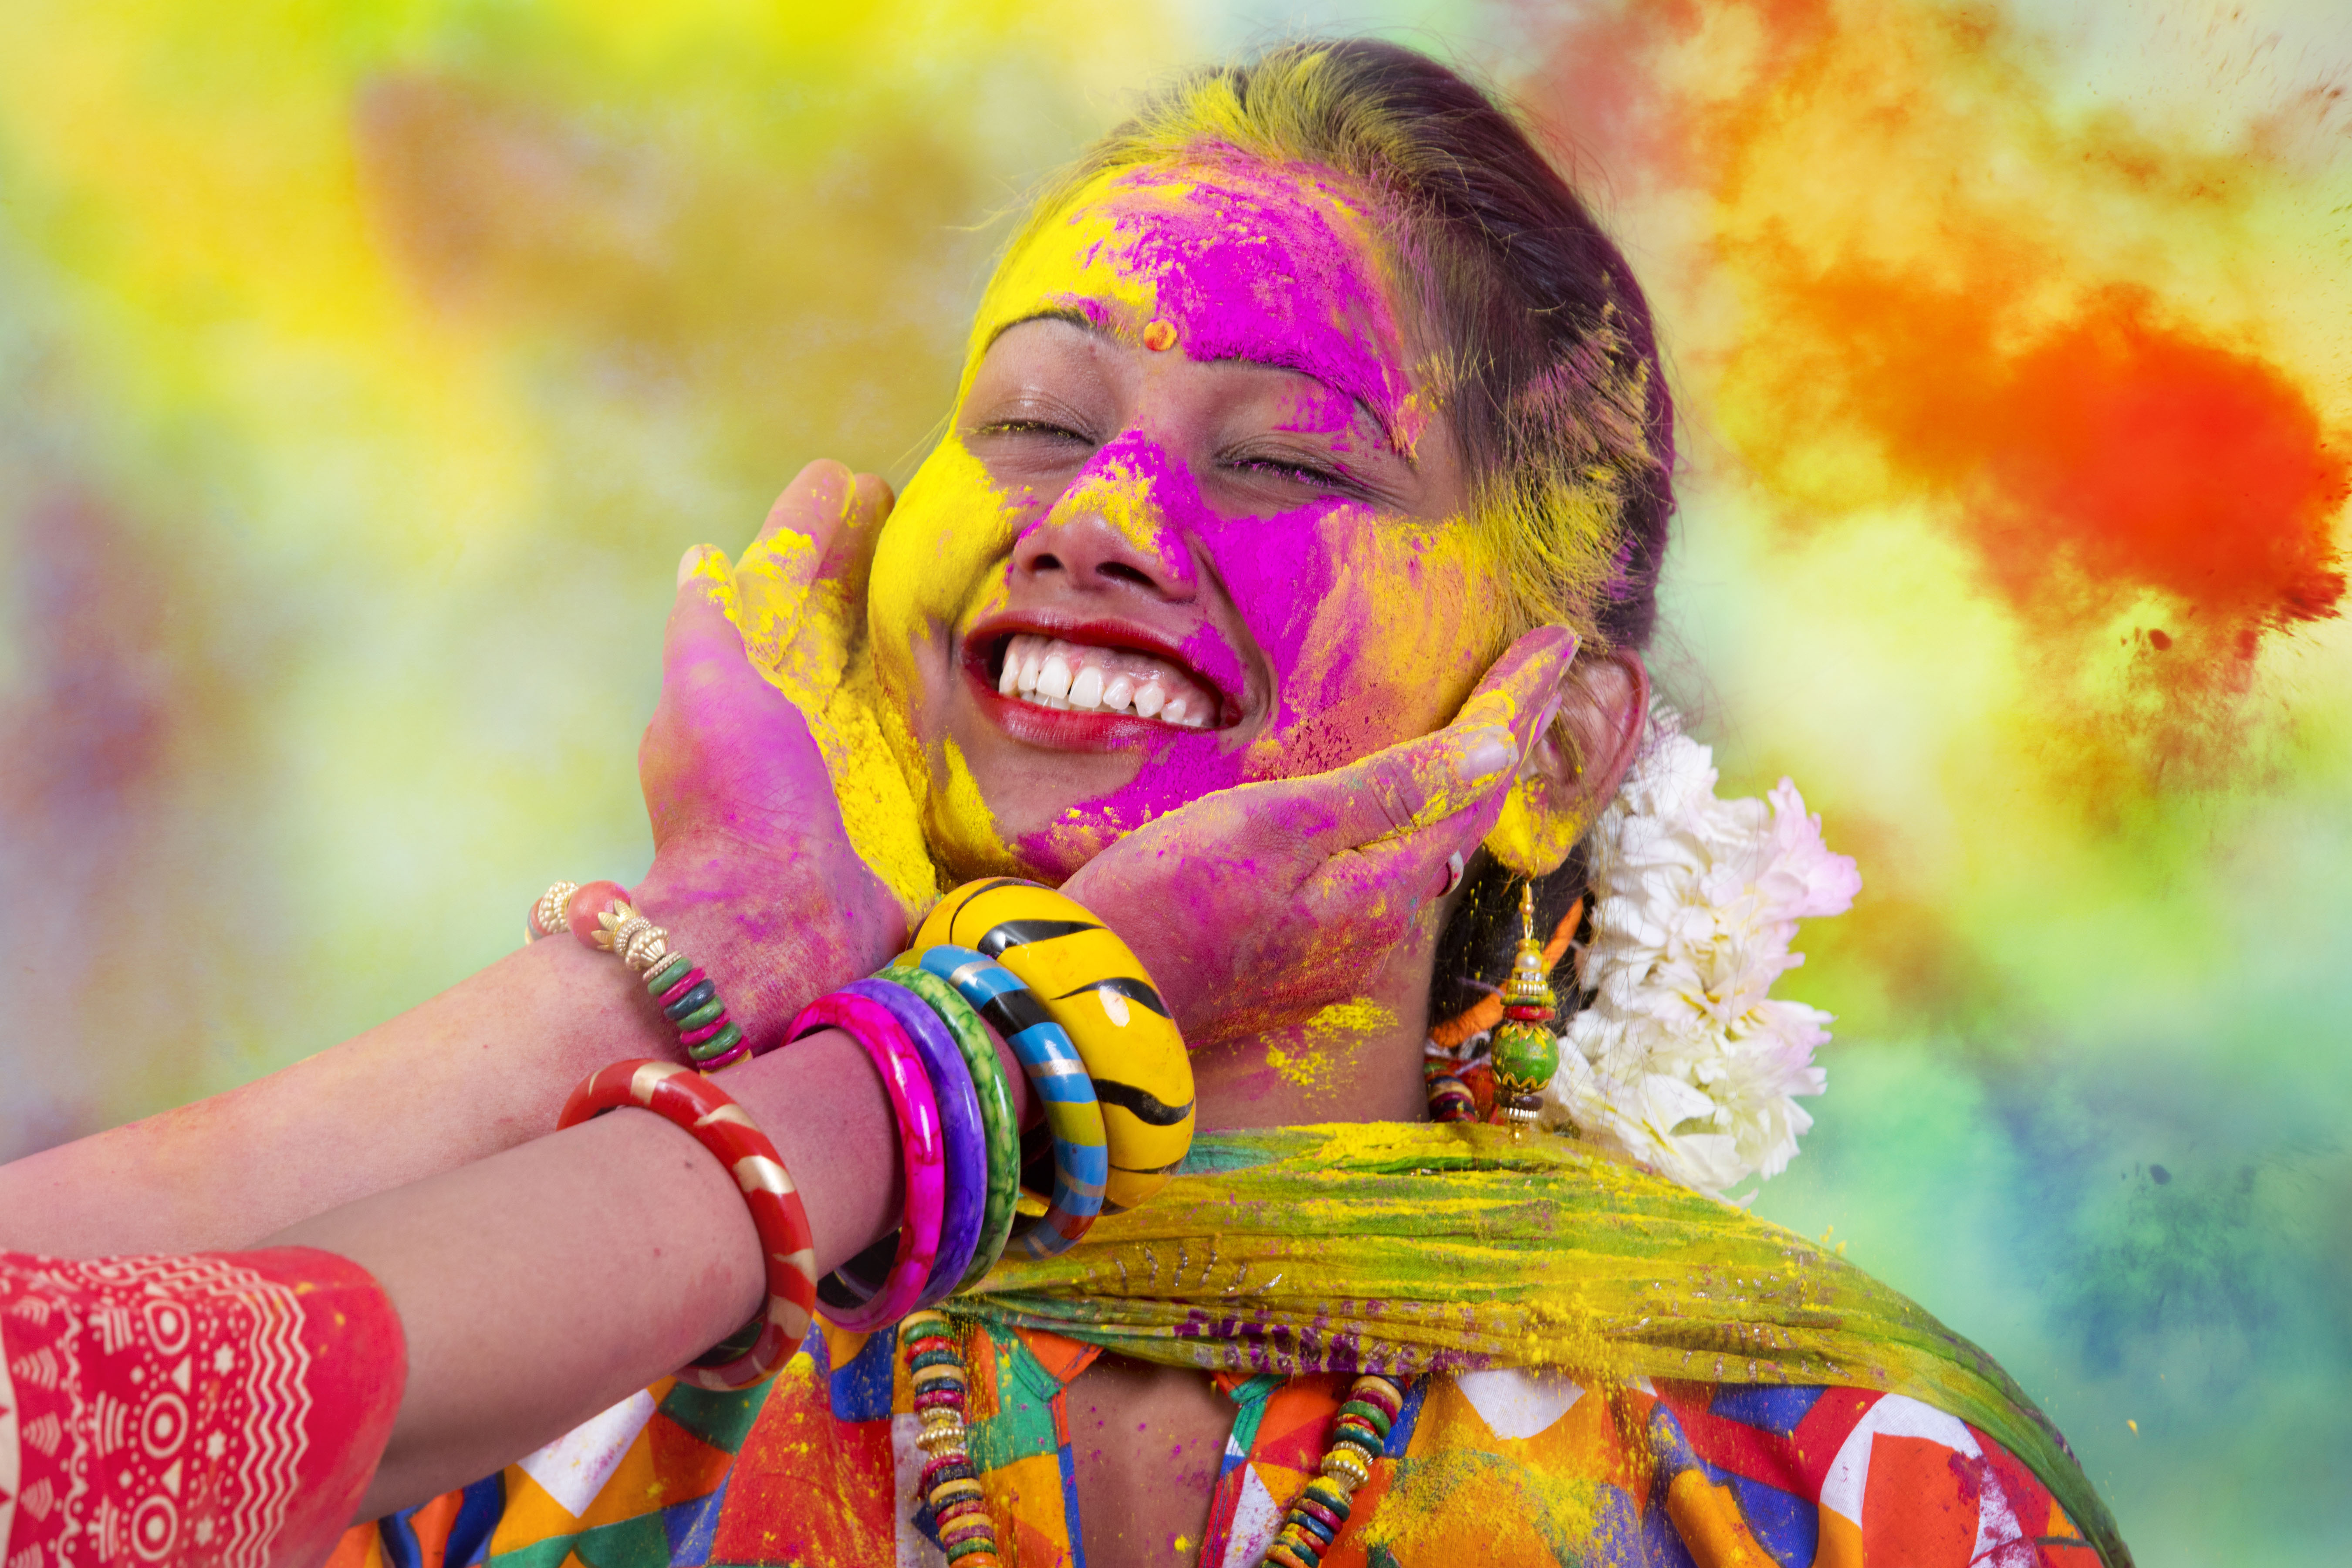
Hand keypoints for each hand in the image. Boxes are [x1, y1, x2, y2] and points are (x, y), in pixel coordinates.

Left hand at [701, 459, 938, 923]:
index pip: (791, 581)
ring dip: (926, 610)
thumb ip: (706, 628)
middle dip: (875, 553)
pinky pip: (949, 737)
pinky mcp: (915, 805)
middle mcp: (815, 711)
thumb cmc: (727, 810)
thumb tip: (702, 560)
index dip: (812, 526)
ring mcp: (869, 757)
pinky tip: (1001, 663)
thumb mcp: (702, 698)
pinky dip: (972, 698)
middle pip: (851, 612)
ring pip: (902, 663)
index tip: (842, 475)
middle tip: (907, 496)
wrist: (772, 931)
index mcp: (761, 677)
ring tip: (960, 555)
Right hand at [1061, 626, 1576, 1050]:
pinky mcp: (1298, 958)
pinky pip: (1384, 876)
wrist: (1088, 1009)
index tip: (1558, 641)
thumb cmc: (1167, 903)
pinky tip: (1405, 808)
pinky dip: (1414, 821)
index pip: (1479, 780)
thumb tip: (1496, 754)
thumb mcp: (1276, 826)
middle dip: (1507, 739)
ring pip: (1428, 850)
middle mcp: (1380, 931)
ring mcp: (1339, 951)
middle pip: (1467, 818)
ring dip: (1463, 784)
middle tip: (1542, 670)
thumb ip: (1385, 791)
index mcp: (1384, 892)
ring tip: (1494, 726)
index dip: (1518, 705)